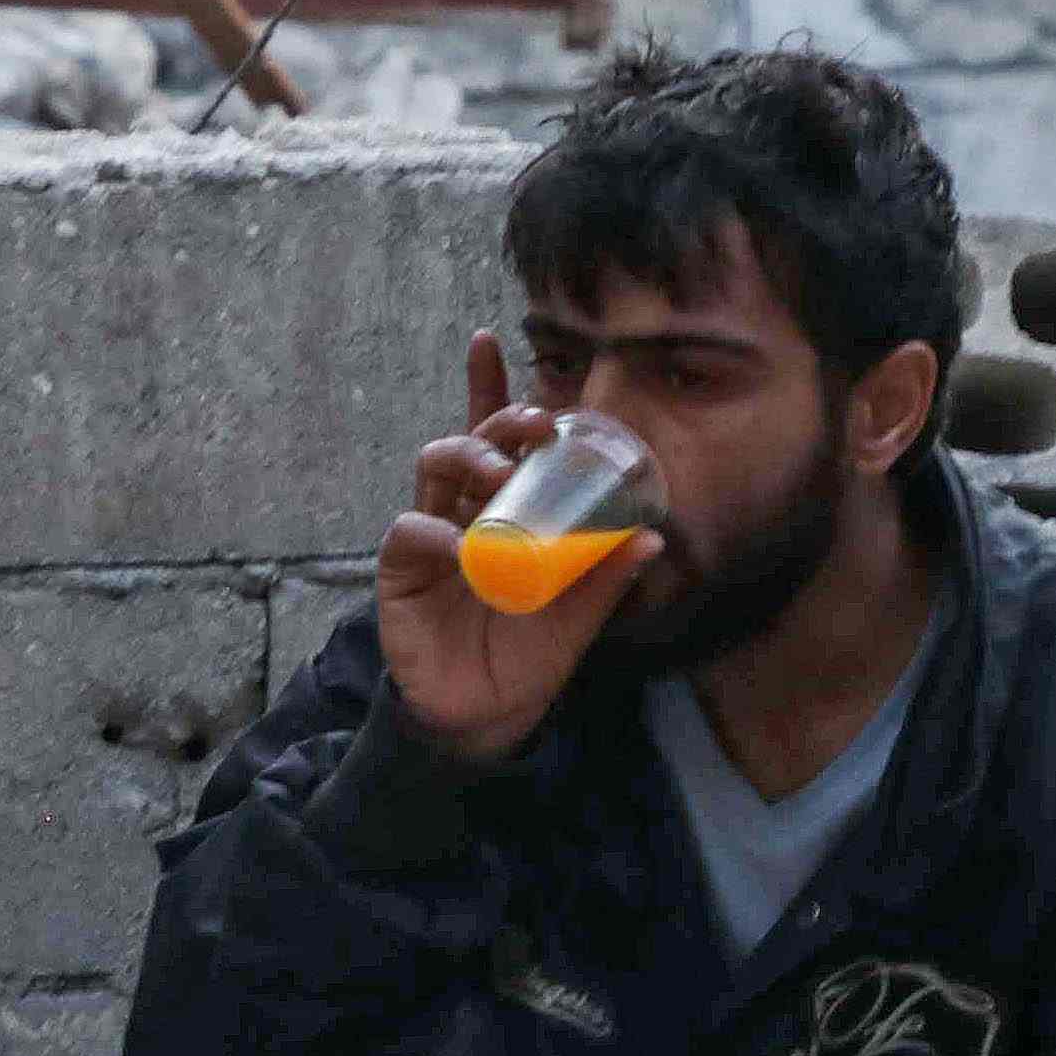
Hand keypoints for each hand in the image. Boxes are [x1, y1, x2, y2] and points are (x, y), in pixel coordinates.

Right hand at [370, 332, 638, 769]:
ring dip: (468, 458)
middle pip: (469, 440)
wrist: (485, 718)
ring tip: (498, 474)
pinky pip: (410, 533)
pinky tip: (460, 547)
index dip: (489, 386)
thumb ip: (605, 576)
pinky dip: (433, 532)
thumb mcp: (576, 616)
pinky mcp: (402, 571)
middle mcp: (463, 511)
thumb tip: (653, 537)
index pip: (496, 438)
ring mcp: (430, 537)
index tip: (490, 337)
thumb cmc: (527, 654)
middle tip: (535, 426)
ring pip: (434, 467)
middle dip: (497, 420)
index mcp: (505, 510)